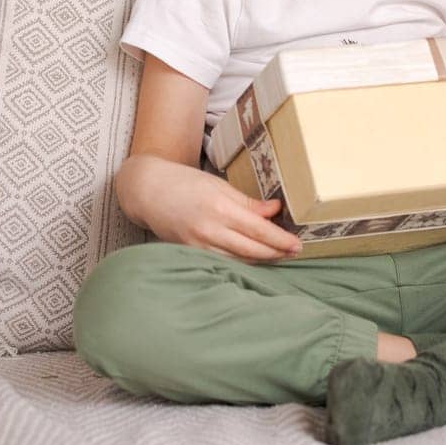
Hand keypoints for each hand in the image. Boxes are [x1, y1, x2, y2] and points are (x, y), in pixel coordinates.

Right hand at [121, 155, 302, 262]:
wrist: (148, 191)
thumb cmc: (185, 183)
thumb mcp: (219, 186)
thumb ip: (248, 202)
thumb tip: (275, 209)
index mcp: (220, 208)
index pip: (259, 229)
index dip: (280, 239)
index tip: (298, 244)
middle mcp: (210, 229)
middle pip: (252, 248)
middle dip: (276, 252)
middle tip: (295, 252)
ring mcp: (198, 244)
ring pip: (239, 259)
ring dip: (261, 259)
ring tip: (279, 255)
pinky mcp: (190, 253)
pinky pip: (222, 261)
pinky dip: (240, 262)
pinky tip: (253, 259)